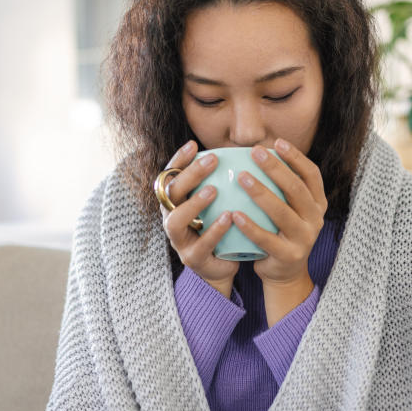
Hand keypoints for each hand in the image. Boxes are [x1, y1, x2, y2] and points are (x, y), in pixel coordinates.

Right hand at [159, 140, 238, 296]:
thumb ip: (221, 181)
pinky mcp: (192, 259)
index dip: (179, 160)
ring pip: (176, 220)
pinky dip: (214, 230)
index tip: (194, 144)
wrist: (222, 266)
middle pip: (171, 193)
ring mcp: (179, 240)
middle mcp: (171, 218)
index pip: (170, 176)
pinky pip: (201, 244)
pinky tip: (228, 217)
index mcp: (175, 202)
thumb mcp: (218, 202)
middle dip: (190, 175)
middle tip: (212, 161)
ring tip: (214, 190)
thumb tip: (241, 149)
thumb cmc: (221, 226)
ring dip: (194, 203)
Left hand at [231, 138, 326, 288]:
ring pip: (282, 211)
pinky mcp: (288, 255)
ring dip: (261, 192)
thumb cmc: (280, 231)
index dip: (296, 157)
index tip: (277, 142)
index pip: (311, 174)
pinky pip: (266, 239)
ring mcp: (304, 238)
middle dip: (275, 168)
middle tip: (254, 152)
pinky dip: (251, 226)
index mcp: (318, 203)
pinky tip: (235, 214)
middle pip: (296, 188)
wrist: (284, 272)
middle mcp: (315, 219)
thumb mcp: (289, 208)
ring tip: (241, 177)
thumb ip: (281, 186)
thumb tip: (256, 151)